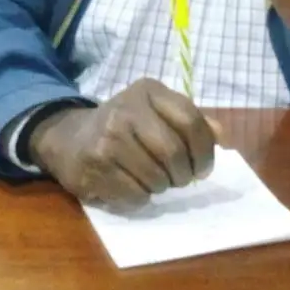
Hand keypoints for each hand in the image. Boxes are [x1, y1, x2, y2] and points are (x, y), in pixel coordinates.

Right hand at [27, 78, 218, 209]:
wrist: (68, 138)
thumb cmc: (124, 126)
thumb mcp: (156, 111)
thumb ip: (189, 121)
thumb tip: (220, 136)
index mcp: (148, 91)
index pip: (191, 121)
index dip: (204, 151)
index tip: (204, 168)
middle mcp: (126, 110)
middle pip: (174, 152)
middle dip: (184, 174)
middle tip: (180, 180)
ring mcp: (107, 139)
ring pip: (156, 178)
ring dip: (162, 187)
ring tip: (153, 179)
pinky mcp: (94, 168)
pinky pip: (135, 195)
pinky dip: (141, 198)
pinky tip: (131, 186)